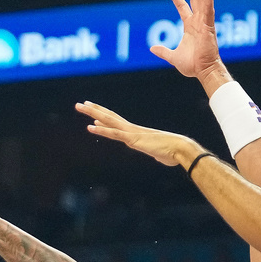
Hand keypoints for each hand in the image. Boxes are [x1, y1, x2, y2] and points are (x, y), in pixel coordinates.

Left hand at [76, 101, 204, 166]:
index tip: (94, 113)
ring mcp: (132, 133)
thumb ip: (157, 153)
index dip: (105, 118)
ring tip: (79, 106)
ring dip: (92, 113)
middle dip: (94, 110)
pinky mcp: (133, 139)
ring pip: (108, 120)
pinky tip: (90, 127)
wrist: (181, 149)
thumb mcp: (160, 154)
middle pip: (109, 117)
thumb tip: (161, 157)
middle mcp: (132, 130)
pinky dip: (102, 130)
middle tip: (81, 104)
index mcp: (137, 133)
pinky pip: (115, 134)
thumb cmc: (173, 153)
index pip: (117, 123)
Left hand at [151, 0, 225, 87]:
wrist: (203, 71)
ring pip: (204, 1)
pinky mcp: (209, 28)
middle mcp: (198, 22)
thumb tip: (152, 48)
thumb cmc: (192, 65)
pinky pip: (209, 12)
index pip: (182, 7)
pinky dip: (209, 2)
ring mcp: (204, 24)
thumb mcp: (173, 57)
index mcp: (190, 26)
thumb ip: (163, 51)